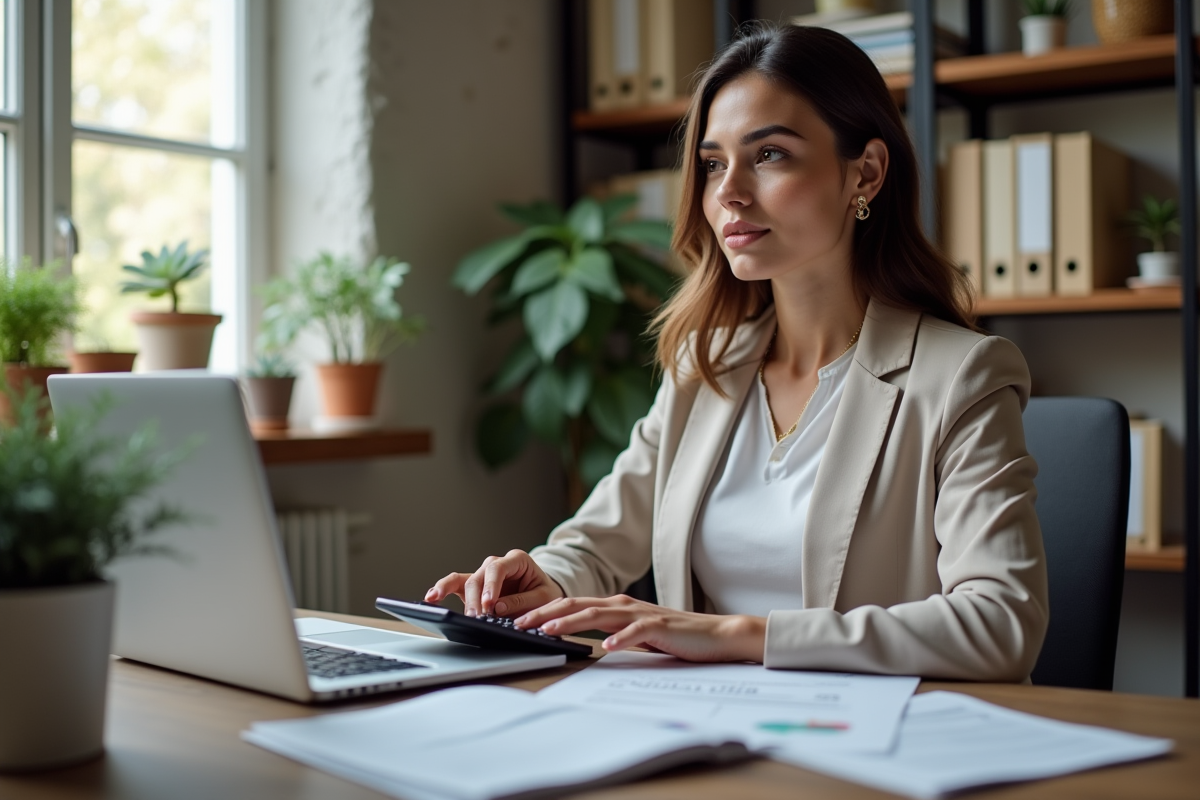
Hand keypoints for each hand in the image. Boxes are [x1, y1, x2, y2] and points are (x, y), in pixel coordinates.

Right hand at [425, 549, 563, 616]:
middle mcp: (497, 564)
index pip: (498, 567)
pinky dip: (442, 589)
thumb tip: (498, 608)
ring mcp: (483, 574)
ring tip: (449, 611)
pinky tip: (431, 598)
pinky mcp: (474, 586)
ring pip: (465, 580)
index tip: (489, 604)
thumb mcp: (543, 598)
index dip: (492, 585)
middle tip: (477, 617)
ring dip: (459, 598)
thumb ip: (523, 601)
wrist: (542, 596)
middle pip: (479, 577)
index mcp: (517, 560)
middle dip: (475, 598)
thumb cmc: (544, 594)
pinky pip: (455, 584)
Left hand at [515, 595, 765, 662]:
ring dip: (569, 622)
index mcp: (616, 607)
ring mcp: (640, 614)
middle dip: (544, 613)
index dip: (544, 611)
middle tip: (518, 622)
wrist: (714, 634)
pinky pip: (634, 632)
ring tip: (547, 631)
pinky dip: (618, 639)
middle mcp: (623, 605)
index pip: (572, 606)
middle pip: (576, 605)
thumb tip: (586, 643)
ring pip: (597, 615)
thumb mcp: (635, 635)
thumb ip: (612, 634)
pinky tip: (604, 648)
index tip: (520, 621)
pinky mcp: (659, 626)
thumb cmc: (675, 636)